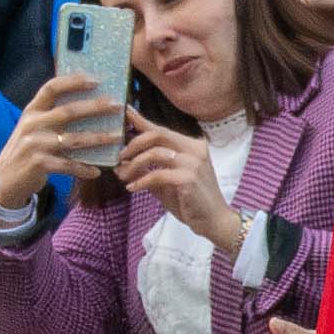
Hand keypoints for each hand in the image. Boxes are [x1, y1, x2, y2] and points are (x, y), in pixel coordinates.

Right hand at [0, 70, 120, 208]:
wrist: (5, 179)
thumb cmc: (27, 150)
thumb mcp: (33, 128)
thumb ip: (51, 116)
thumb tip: (87, 103)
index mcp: (32, 111)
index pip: (51, 88)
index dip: (73, 82)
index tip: (96, 80)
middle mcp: (32, 124)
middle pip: (68, 111)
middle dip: (95, 107)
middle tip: (117, 106)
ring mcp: (35, 144)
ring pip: (73, 139)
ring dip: (98, 138)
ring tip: (116, 138)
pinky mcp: (38, 164)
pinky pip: (68, 165)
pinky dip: (84, 168)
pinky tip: (96, 171)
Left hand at [114, 118, 238, 247]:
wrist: (213, 221)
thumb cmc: (191, 202)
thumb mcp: (166, 182)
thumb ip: (148, 170)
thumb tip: (121, 164)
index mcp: (191, 146)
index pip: (162, 129)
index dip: (141, 120)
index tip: (125, 112)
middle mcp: (194, 149)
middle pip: (157, 135)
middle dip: (134, 144)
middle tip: (120, 157)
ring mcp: (193, 162)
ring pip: (155, 153)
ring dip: (134, 164)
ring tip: (123, 176)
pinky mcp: (188, 178)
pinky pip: (157, 175)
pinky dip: (141, 181)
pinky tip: (133, 188)